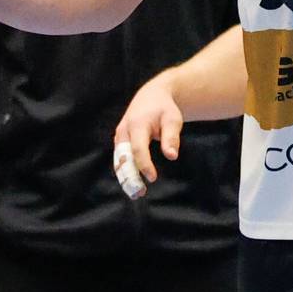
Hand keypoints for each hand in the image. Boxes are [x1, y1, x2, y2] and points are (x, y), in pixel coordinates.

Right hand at [114, 70, 184, 194]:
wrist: (151, 97)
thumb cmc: (165, 109)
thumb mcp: (173, 119)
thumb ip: (172, 137)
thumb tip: (171, 156)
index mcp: (137, 125)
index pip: (138, 148)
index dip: (144, 164)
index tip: (153, 177)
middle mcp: (124, 131)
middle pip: (124, 158)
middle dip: (129, 176)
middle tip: (138, 193)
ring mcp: (120, 137)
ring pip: (119, 161)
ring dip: (125, 178)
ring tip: (134, 194)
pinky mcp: (120, 142)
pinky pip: (120, 160)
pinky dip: (124, 173)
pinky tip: (131, 186)